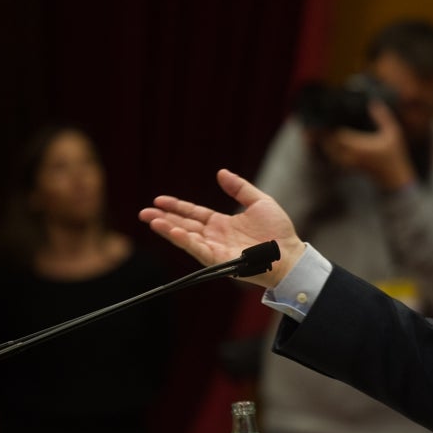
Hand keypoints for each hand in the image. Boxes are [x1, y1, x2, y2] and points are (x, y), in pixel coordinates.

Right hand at [138, 168, 305, 287]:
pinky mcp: (219, 260)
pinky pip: (197, 249)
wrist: (290, 253)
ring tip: (151, 220)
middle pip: (184, 225)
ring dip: (168, 229)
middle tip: (143, 212)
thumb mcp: (259, 202)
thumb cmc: (279, 232)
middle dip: (164, 218)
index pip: (194, 214)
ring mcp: (216, 249)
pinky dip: (183, 240)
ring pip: (187, 238)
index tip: (159, 199)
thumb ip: (239, 188)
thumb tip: (221, 173)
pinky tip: (171, 231)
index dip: (177, 206)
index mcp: (223, 224)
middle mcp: (215, 237)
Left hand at [320, 102, 415, 190]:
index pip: (338, 135)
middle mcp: (352, 155)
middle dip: (323, 134)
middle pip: (330, 144)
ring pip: (330, 152)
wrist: (394, 178)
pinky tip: (330, 142)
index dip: (330, 126)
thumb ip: (383, 117)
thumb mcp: (393, 133)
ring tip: (320, 131)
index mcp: (360, 147)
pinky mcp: (350, 166)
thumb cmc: (394, 155)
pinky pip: (334, 158)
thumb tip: (374, 103)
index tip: (327, 116)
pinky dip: (330, 150)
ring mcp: (350, 162)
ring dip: (324, 142)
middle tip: (318, 123)